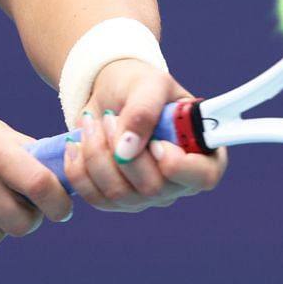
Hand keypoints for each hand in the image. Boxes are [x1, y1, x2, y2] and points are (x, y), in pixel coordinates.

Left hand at [62, 58, 227, 211]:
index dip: (179, 166)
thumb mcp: (148, 83)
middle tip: (110, 116)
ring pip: (118, 193)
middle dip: (121, 150)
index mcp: (202, 151)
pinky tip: (78, 143)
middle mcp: (179, 181)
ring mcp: (148, 195)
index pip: (204, 177)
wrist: (109, 94)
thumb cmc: (139, 86)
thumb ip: (144, 111)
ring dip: (96, 154)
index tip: (155, 143)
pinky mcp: (117, 200)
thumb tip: (126, 151)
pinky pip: (95, 197)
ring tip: (93, 122)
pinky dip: (79, 168)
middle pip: (152, 188)